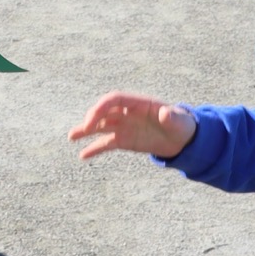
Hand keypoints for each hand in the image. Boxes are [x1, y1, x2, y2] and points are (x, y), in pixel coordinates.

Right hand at [70, 92, 197, 160]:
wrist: (183, 139)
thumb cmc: (182, 125)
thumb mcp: (180, 121)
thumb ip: (172, 117)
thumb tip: (166, 113)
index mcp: (139, 103)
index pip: (115, 99)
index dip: (102, 107)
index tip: (93, 119)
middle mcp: (128, 113)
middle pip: (104, 111)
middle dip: (92, 118)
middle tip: (84, 129)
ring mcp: (124, 126)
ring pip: (101, 126)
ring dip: (85, 130)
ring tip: (71, 136)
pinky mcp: (124, 140)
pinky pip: (106, 143)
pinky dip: (94, 149)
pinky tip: (83, 156)